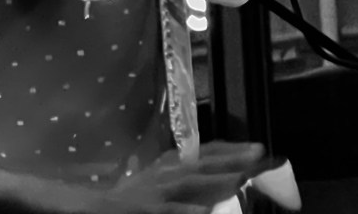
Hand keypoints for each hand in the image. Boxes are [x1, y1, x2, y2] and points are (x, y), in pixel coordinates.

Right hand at [105, 141, 266, 213]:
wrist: (97, 206)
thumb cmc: (133, 196)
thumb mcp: (160, 179)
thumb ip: (185, 174)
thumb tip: (221, 173)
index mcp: (172, 163)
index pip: (207, 151)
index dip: (233, 149)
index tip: (259, 149)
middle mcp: (167, 172)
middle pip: (205, 161)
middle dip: (233, 157)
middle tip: (260, 153)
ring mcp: (159, 190)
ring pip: (192, 181)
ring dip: (217, 177)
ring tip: (242, 175)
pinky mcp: (150, 209)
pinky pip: (173, 210)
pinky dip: (189, 209)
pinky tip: (205, 210)